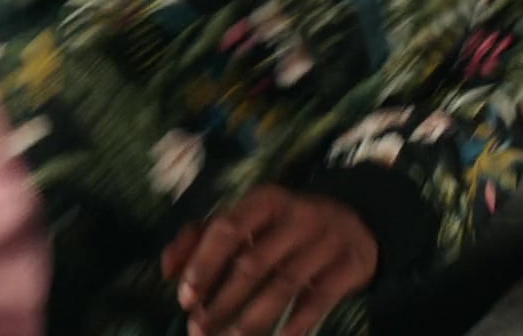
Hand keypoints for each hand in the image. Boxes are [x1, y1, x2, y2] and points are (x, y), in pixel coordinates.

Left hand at [162, 185, 378, 335]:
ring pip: (283, 286)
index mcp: (265, 199)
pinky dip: (297, 324)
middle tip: (199, 329)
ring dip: (251, 320)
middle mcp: (297, 216)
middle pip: (253, 264)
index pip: (227, 229)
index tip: (185, 297)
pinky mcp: (350, 265)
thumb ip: (200, 237)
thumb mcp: (245, 220)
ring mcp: (327, 240)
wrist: (355, 221)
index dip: (203, 264)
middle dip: (221, 302)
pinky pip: (319, 300)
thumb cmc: (282, 225)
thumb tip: (167, 268)